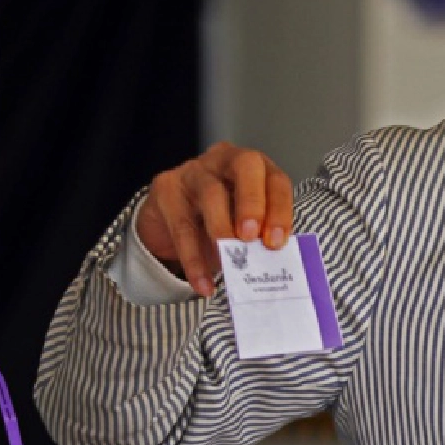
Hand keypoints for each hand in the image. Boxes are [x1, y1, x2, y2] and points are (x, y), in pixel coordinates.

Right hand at [137, 143, 293, 297]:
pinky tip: (204, 285)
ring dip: (222, 229)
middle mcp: (225, 160)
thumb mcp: (244, 224)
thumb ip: (260, 236)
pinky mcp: (166, 189)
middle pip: (244, 166)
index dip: (279, 209)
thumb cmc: (219, 220)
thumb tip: (273, 263)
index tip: (276, 242)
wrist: (169, 223)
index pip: (275, 179)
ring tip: (228, 262)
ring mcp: (193, 171)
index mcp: (255, 167)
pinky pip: (182, 226)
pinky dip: (194, 260)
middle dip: (252, 202)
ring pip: (211, 192)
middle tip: (251, 237)